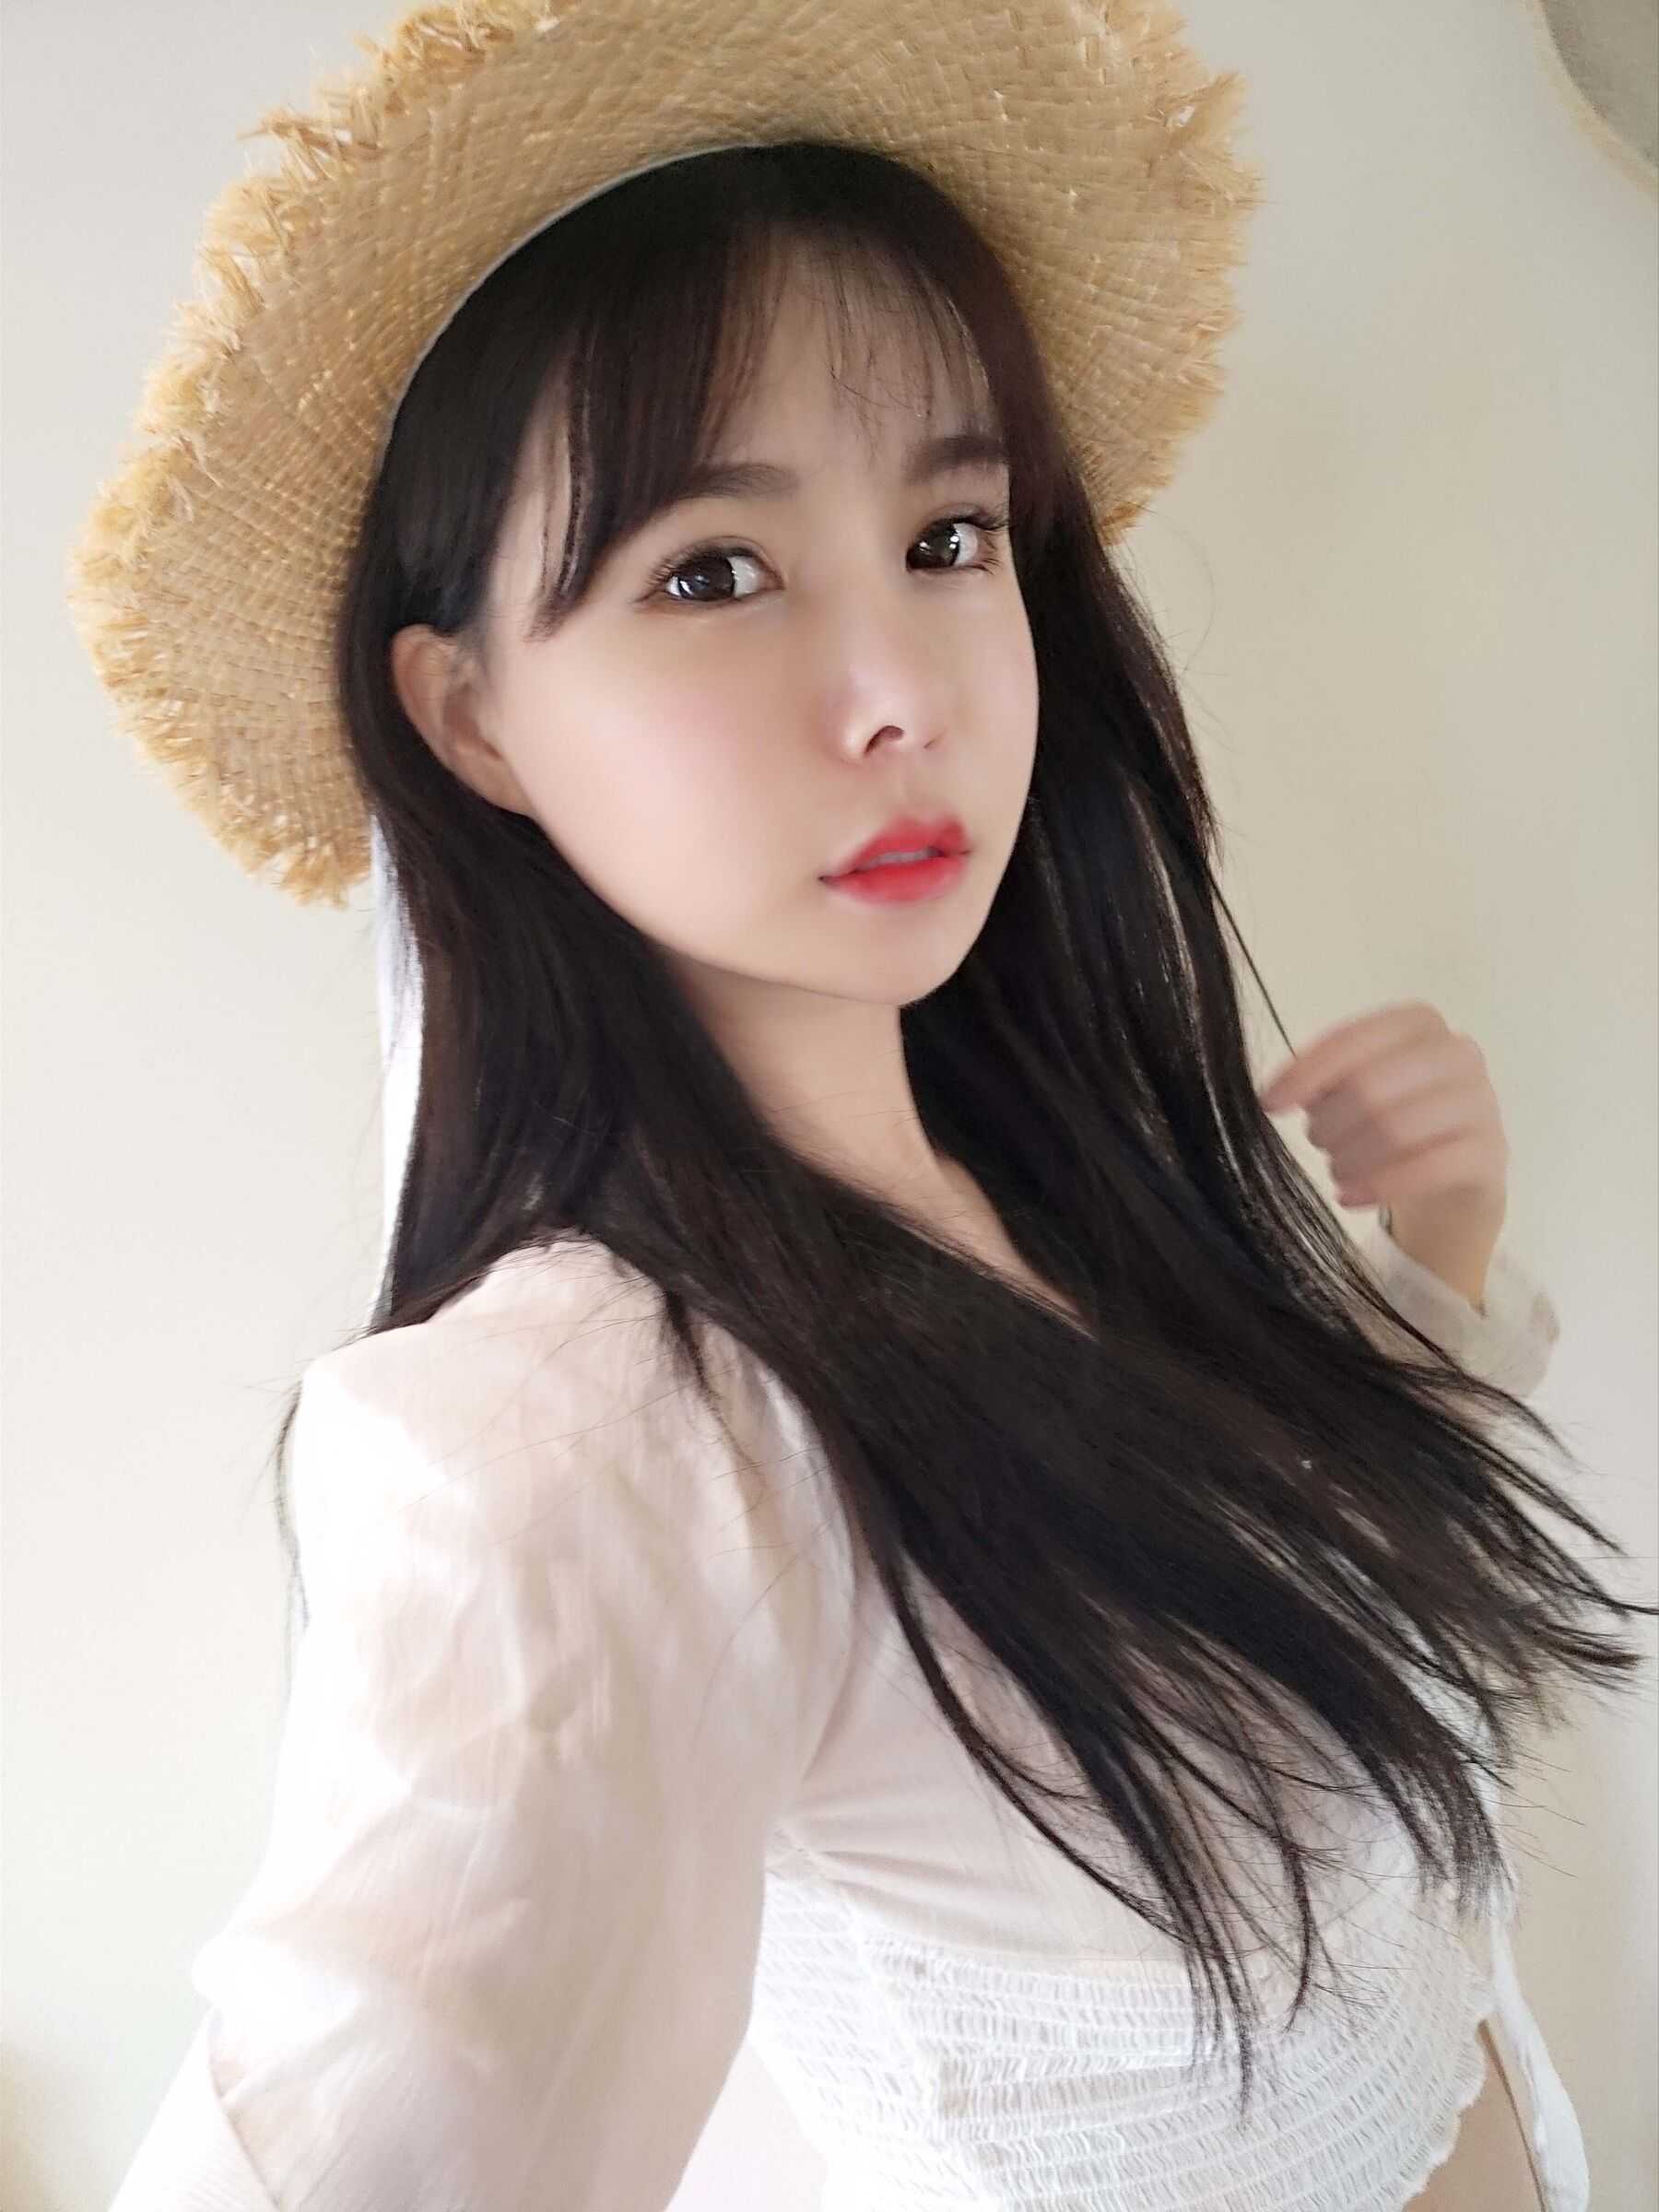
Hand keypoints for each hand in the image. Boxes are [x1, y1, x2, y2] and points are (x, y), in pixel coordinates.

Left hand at [1256, 1000, 1508, 1310]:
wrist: (1453, 1183)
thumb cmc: (1392, 1124)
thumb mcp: (1354, 1093)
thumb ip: (1323, 1081)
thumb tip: (1278, 1093)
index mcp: (1419, 1024)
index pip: (1354, 1039)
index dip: (1307, 1072)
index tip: (1270, 1104)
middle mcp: (1458, 1053)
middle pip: (1372, 1086)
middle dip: (1329, 1122)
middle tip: (1317, 1144)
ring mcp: (1482, 1103)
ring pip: (1398, 1128)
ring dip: (1350, 1157)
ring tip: (1335, 1172)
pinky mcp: (1490, 1154)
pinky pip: (1428, 1168)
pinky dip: (1379, 1185)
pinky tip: (1349, 1197)